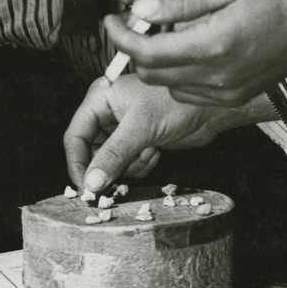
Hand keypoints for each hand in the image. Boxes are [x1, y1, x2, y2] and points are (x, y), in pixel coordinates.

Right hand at [64, 73, 255, 198]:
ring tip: (148, 150)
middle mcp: (108, 112)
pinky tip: (156, 150)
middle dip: (109, 166)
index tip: (84, 188)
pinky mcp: (138, 140)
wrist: (211, 110)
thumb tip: (91, 182)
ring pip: (110, 162)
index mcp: (100, 98)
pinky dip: (140, 164)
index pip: (75, 136)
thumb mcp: (141, 129)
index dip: (77, 163)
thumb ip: (114, 155)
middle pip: (92, 152)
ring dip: (129, 165)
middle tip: (119, 180)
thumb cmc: (178, 105)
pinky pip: (127, 164)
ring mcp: (123, 127)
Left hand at [104, 0, 286, 106]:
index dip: (120, 36)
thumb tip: (139, 9)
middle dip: (136, 48)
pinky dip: (178, 74)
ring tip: (171, 33)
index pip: (146, 52)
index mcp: (213, 44)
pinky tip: (192, 51)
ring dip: (158, 62)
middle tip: (141, 22)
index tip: (111, 19)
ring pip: (167, 84)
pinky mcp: (232, 98)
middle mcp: (216, 76)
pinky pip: (188, 92)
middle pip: (150, 73)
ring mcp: (225, 92)